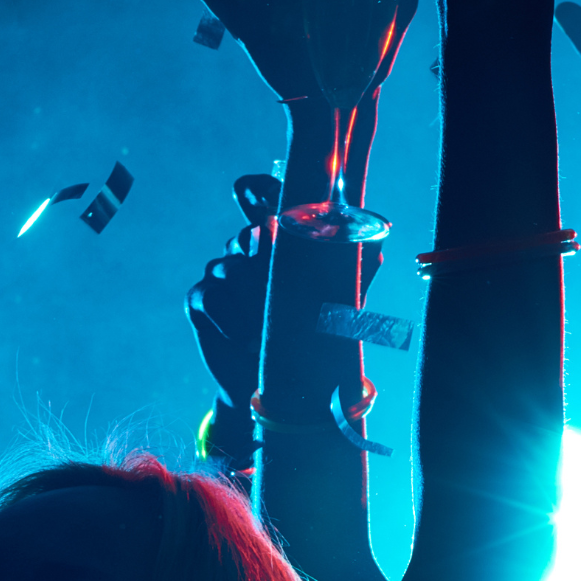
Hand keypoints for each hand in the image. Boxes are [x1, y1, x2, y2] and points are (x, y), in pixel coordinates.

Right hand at [187, 177, 371, 412]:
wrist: (283, 389)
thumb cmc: (316, 336)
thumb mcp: (344, 302)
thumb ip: (356, 269)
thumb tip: (380, 240)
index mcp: (280, 238)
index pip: (261, 193)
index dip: (259, 191)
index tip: (271, 209)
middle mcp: (247, 249)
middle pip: (247, 234)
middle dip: (266, 265)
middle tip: (281, 295)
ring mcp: (221, 272)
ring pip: (230, 268)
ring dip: (253, 303)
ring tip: (269, 331)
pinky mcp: (200, 299)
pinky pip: (209, 296)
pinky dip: (230, 320)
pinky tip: (245, 338)